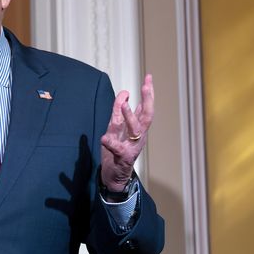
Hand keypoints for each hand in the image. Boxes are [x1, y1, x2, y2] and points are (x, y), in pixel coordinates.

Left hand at [100, 74, 154, 189]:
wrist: (114, 176)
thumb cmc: (117, 150)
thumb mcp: (116, 128)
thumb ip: (119, 112)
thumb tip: (125, 92)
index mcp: (138, 128)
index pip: (146, 107)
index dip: (148, 92)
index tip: (148, 77)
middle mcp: (138, 136)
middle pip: (147, 115)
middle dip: (148, 100)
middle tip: (146, 85)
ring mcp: (133, 146)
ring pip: (135, 130)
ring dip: (130, 116)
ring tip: (123, 103)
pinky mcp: (123, 158)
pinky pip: (118, 149)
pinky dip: (111, 143)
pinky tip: (105, 138)